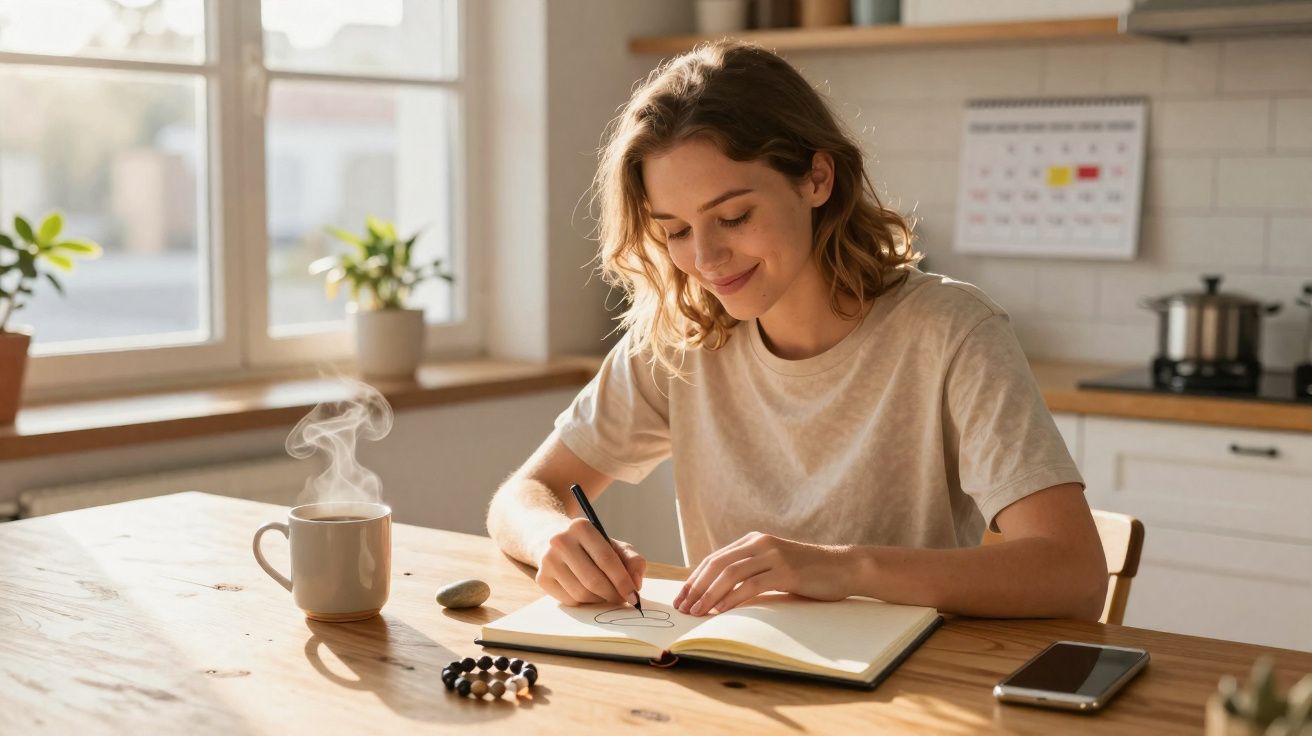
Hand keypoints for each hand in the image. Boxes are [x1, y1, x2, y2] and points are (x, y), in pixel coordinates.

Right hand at [535, 517, 645, 605]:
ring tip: (607, 595)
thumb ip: (632, 560)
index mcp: (580, 527)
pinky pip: (569, 600)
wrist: (556, 541)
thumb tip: (636, 583)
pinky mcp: (541, 578)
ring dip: (600, 600)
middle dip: (612, 595)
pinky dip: (585, 602)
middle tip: (623, 600)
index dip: (623, 581)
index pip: (606, 559)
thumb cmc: (591, 546)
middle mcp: (560, 541)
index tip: (634, 595)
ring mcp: (547, 560)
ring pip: (581, 593)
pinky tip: (590, 594)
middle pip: (593, 580)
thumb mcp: (614, 545)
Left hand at [673, 532, 853, 615]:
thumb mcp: (774, 566)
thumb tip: (719, 592)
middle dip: (696, 587)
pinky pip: (751, 584)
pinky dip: (732, 598)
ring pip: (730, 573)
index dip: (694, 579)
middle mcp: (760, 543)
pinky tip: (721, 611)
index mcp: (754, 540)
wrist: (844, 567)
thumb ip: (751, 571)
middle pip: (717, 564)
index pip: (714, 559)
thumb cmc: (809, 572)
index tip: (681, 598)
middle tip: (682, 607)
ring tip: (697, 612)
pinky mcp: (786, 571)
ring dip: (709, 595)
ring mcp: (773, 555)